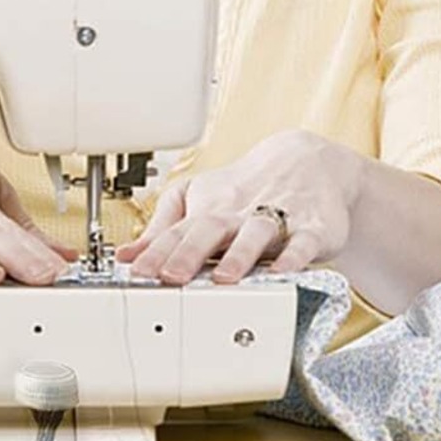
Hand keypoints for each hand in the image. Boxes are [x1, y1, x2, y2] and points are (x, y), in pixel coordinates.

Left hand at [115, 130, 366, 283]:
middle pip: (211, 229)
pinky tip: (285, 271)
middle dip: (189, 252)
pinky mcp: (312, 228)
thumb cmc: (244, 188)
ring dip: (240, 254)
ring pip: (256, 234)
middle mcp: (239, 213)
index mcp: (209, 208)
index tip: (136, 272)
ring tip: (224, 279)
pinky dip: (295, 256)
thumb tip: (127, 254)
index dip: (156, 251)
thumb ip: (164, 228)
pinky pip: (304, 242)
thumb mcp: (199, 198)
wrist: (305, 161)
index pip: (178, 230)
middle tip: (171, 276)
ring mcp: (276, 218)